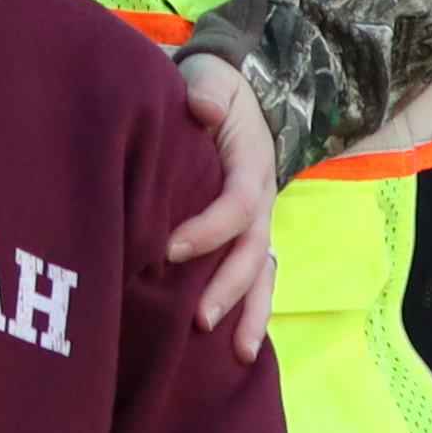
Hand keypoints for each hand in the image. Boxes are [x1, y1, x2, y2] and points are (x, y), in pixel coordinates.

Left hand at [165, 51, 283, 355]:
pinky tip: (236, 352)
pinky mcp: (247, 237)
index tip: (168, 249)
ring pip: (263, 275)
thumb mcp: (211, 76)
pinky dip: (250, 313)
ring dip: (251, 314)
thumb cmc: (213, 89)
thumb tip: (202, 108)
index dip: (208, 230)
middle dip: (230, 289)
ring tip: (238, 356)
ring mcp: (258, 223)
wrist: (235, 93)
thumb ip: (208, 89)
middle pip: (254, 252)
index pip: (238, 205)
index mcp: (251, 164)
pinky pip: (255, 279)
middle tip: (199, 320)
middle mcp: (261, 200)